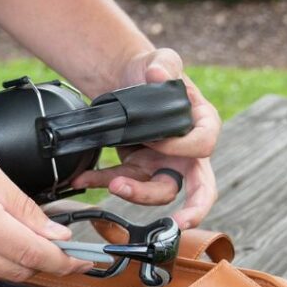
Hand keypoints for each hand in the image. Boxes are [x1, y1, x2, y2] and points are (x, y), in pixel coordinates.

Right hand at [0, 135, 88, 285]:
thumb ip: (21, 204)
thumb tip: (54, 233)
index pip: (29, 251)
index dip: (64, 260)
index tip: (85, 260)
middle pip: (19, 270)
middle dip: (45, 260)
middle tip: (61, 246)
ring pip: (0, 276)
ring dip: (17, 261)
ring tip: (12, 231)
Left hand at [71, 48, 220, 228]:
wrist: (127, 80)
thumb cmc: (153, 72)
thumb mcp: (161, 61)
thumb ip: (164, 65)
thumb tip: (157, 75)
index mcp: (202, 125)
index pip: (203, 146)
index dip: (183, 149)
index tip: (160, 142)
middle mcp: (187, 153)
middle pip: (198, 188)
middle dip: (193, 210)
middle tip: (181, 224)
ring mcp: (162, 165)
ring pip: (156, 192)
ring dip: (135, 193)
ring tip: (113, 183)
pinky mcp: (138, 170)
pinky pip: (124, 182)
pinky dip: (102, 182)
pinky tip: (83, 179)